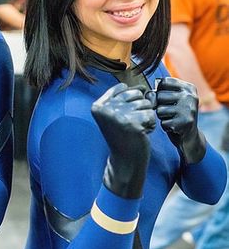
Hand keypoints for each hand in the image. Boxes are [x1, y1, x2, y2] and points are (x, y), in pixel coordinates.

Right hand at [91, 82, 155, 198]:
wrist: (125, 161)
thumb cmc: (123, 136)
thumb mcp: (116, 114)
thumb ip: (125, 97)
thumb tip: (145, 88)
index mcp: (97, 106)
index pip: (122, 87)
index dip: (130, 100)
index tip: (123, 116)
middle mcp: (105, 109)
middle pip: (136, 93)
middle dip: (139, 108)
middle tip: (131, 124)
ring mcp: (118, 116)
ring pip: (146, 103)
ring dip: (146, 117)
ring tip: (136, 129)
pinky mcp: (132, 124)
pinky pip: (151, 114)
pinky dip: (151, 124)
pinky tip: (142, 134)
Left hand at [155, 77, 205, 163]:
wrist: (190, 137)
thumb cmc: (176, 115)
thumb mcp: (172, 100)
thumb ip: (159, 92)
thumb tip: (149, 94)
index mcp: (189, 88)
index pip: (164, 82)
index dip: (159, 91)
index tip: (166, 99)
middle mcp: (190, 96)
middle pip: (159, 96)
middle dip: (159, 106)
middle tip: (170, 112)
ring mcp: (188, 109)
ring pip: (159, 110)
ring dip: (162, 117)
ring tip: (172, 119)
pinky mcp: (185, 122)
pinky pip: (163, 122)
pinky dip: (165, 126)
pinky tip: (174, 127)